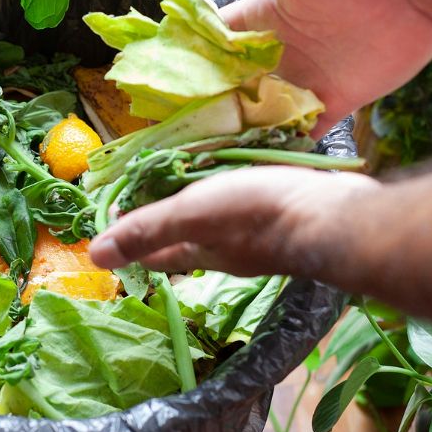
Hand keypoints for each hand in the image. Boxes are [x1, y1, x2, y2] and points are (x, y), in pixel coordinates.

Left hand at [89, 166, 379, 275]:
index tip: (115, 210)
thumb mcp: (192, 215)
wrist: (337, 216)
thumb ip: (147, 230)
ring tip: (191, 174)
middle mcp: (228, 252)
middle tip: (151, 185)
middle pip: (186, 239)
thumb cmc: (259, 214)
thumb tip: (94, 256)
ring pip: (219, 224)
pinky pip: (250, 205)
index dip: (130, 237)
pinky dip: (236, 191)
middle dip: (165, 218)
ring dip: (202, 204)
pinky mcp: (286, 216)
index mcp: (200, 253)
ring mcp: (260, 237)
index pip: (154, 253)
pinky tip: (241, 175)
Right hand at [185, 0, 431, 135]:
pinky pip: (302, 130)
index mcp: (265, 18)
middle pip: (234, 84)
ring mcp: (306, 79)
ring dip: (239, 128)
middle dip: (210, 103)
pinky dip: (282, 145)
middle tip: (177, 128)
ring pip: (261, 111)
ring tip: (205, 152)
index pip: (218, 43)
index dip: (192, 60)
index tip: (163, 83)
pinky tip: (254, 160)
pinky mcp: (333, 102)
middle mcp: (280, 52)